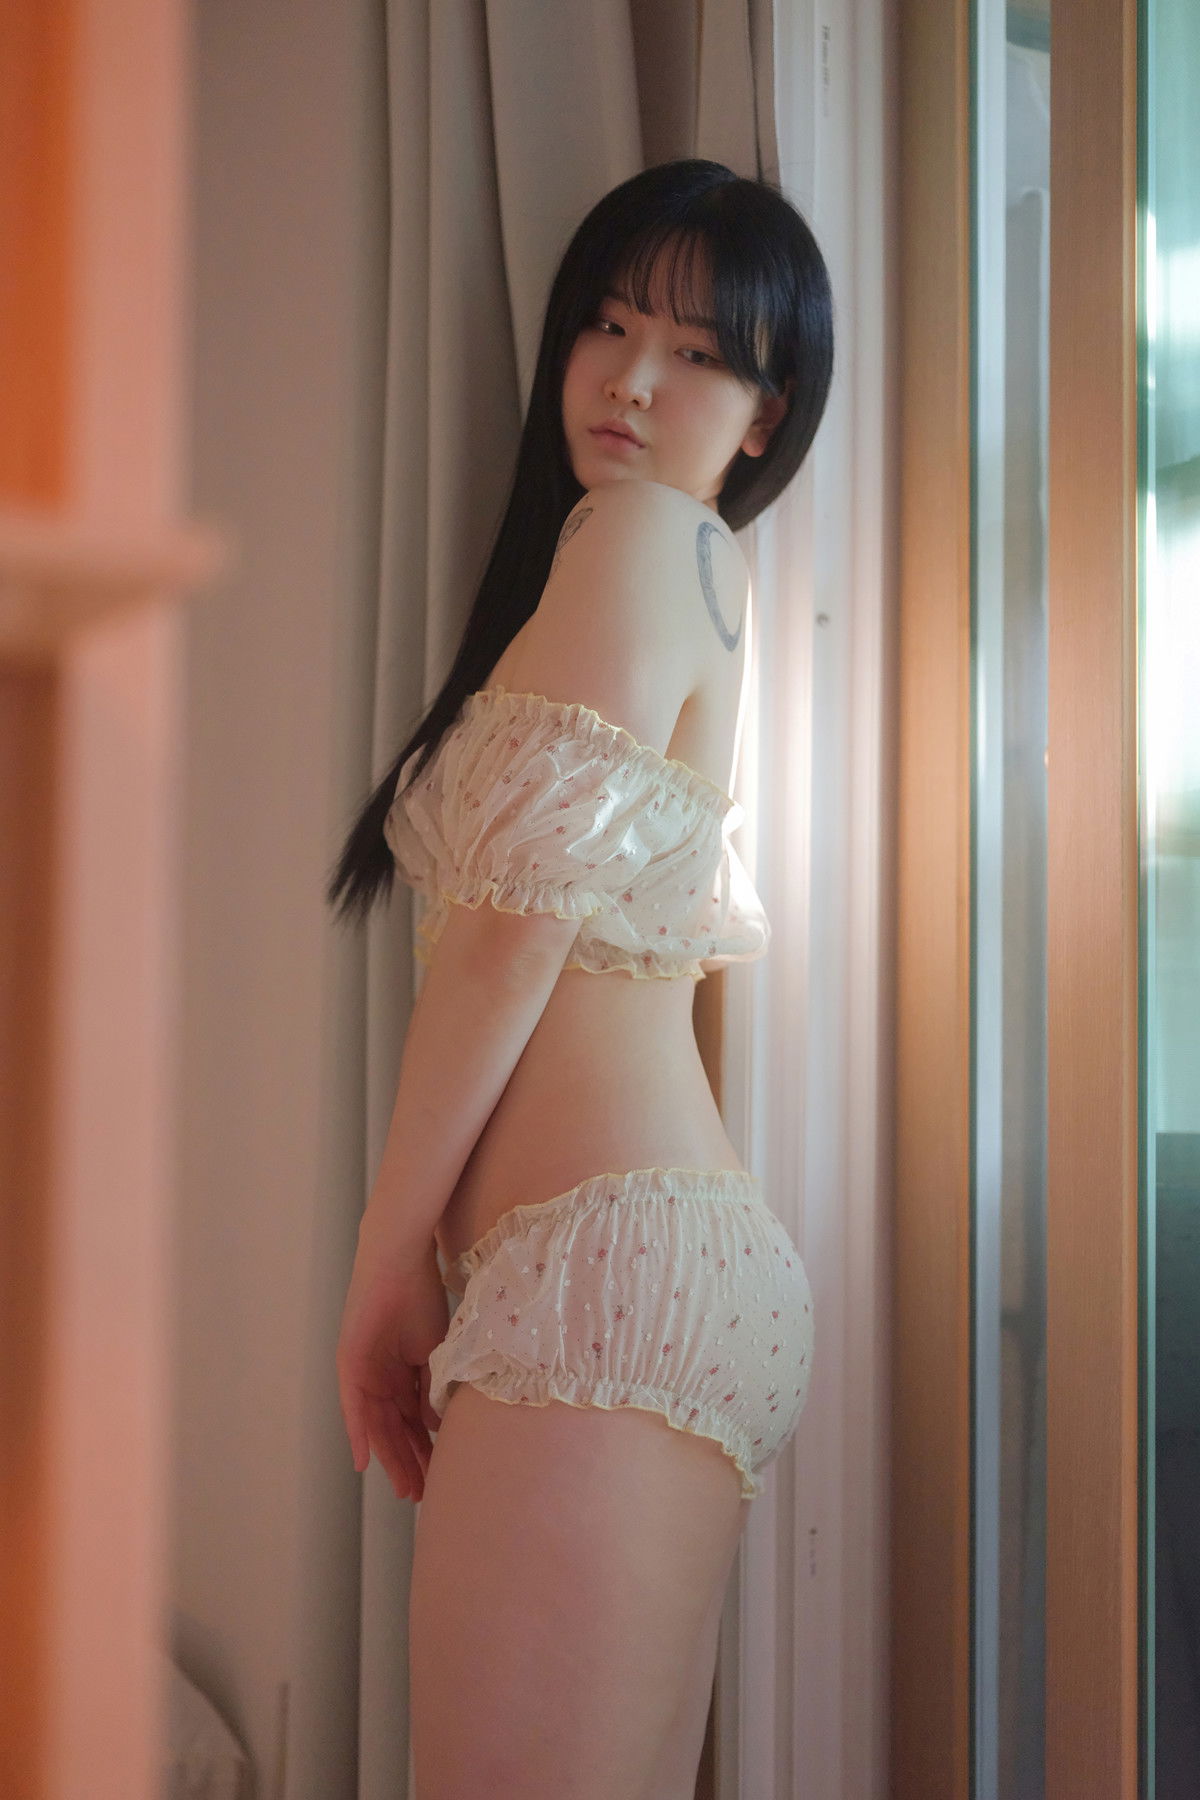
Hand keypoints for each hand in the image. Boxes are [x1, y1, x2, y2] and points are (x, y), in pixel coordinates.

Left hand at [336, 1228, 449, 1501]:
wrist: (400, 1260)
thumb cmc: (421, 1295)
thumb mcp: (435, 1350)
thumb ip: (433, 1387)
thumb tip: (434, 1424)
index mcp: (402, 1373)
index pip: (413, 1421)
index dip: (425, 1449)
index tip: (439, 1475)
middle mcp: (380, 1377)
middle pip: (394, 1429)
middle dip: (409, 1463)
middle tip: (422, 1494)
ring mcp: (363, 1372)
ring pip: (376, 1425)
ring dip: (388, 1458)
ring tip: (405, 1488)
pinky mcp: (349, 1363)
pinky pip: (352, 1405)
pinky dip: (358, 1433)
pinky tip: (365, 1461)